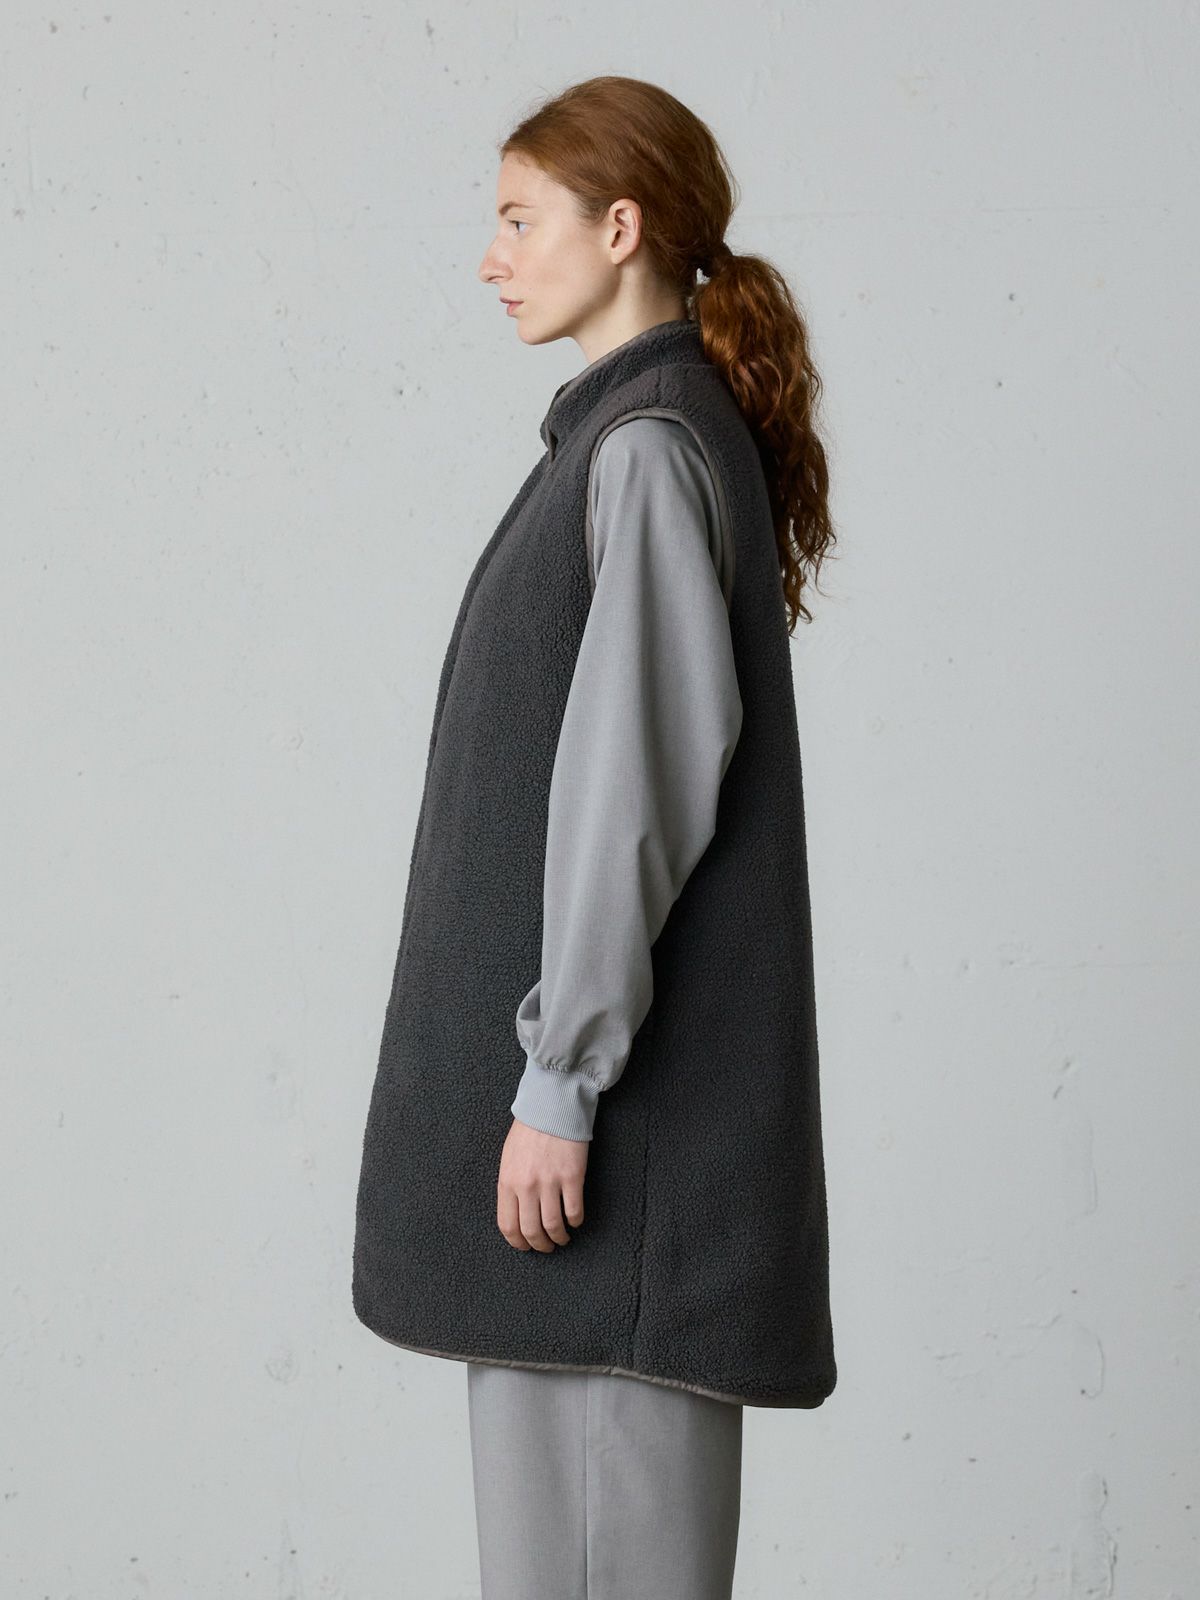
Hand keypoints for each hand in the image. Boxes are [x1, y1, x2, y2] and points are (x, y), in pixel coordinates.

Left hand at [497, 1116, 587, 1251]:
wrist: (552, 1106)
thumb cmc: (529, 1130)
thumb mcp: (509, 1158)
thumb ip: (510, 1185)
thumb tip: (517, 1213)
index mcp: (507, 1181)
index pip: (508, 1225)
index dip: (517, 1242)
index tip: (526, 1247)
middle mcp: (527, 1186)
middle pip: (531, 1231)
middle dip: (540, 1245)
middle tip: (546, 1247)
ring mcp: (550, 1182)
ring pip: (553, 1226)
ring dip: (559, 1238)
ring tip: (562, 1238)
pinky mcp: (572, 1177)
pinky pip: (574, 1211)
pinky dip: (575, 1221)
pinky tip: (575, 1220)